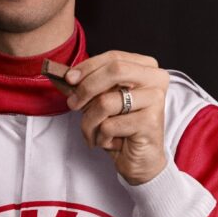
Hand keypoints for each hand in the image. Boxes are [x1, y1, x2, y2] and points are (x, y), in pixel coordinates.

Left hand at [64, 51, 169, 184]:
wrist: (139, 159)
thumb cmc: (120, 127)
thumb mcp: (101, 100)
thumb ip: (85, 84)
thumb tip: (60, 74)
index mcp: (147, 67)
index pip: (114, 57)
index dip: (88, 66)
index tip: (68, 78)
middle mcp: (157, 79)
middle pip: (115, 70)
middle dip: (86, 88)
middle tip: (73, 104)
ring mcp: (156, 100)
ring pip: (106, 102)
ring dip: (90, 121)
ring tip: (94, 132)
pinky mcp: (150, 122)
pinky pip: (109, 125)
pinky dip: (101, 137)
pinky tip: (111, 142)